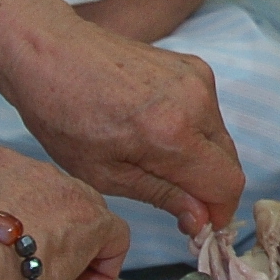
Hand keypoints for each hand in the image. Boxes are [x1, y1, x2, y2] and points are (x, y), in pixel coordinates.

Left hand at [0, 0, 241, 234]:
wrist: (50, 53)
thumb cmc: (64, 117)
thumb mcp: (104, 173)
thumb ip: (163, 195)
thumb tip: (201, 219)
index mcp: (174, 134)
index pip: (227, 183)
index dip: (219, 212)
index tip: (200, 226)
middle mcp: (197, 102)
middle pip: (229, 160)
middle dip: (209, 187)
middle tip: (178, 202)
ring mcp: (198, 78)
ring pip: (220, 136)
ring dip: (201, 157)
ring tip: (157, 160)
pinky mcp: (192, 65)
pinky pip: (208, 111)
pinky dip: (193, 130)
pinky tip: (156, 130)